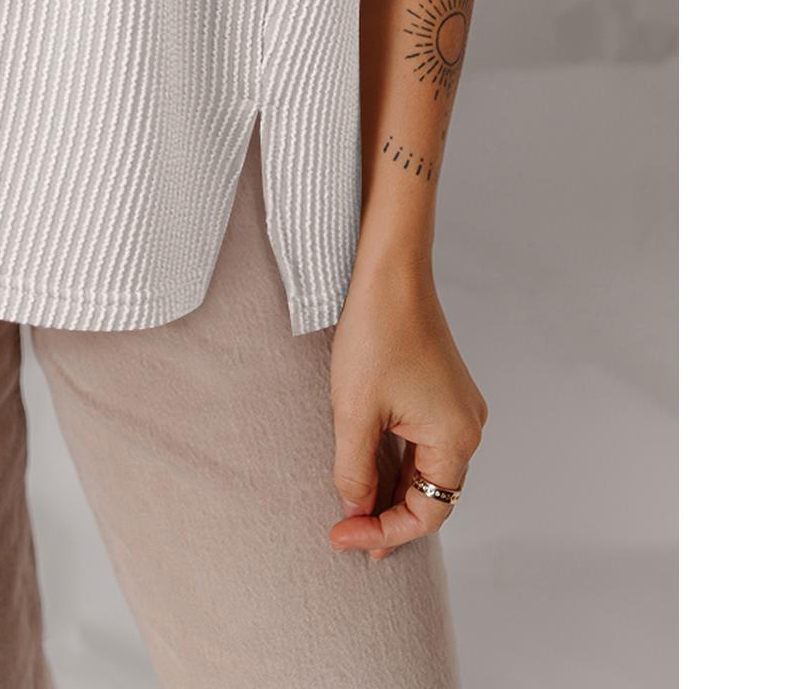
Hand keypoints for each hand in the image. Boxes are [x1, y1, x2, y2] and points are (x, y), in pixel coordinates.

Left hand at [326, 257, 486, 558]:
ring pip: (425, 470)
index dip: (384, 532)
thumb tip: (356, 511)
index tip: (342, 537)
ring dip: (391, 490)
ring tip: (353, 511)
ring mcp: (457, 407)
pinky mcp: (442, 391)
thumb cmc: (375, 334)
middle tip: (346, 534)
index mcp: (456, 438)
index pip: (428, 513)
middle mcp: (467, 427)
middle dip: (388, 516)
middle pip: (431, 495)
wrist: (390, 272)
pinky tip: (368, 472)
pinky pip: (422, 443)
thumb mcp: (355, 412)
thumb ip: (355, 471)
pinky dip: (396, 462)